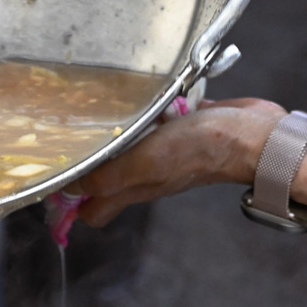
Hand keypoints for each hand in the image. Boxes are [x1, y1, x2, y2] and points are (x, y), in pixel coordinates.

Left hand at [70, 98, 286, 226]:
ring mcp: (164, 153)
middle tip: (70, 137)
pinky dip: (146, 112)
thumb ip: (107, 176)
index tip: (52, 176)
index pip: (92, 209)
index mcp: (133, 187)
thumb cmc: (204, 150)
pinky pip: (156, 123)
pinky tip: (140, 96)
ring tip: (97, 111)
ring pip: (128, 149)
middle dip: (86, 162)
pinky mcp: (182, 130)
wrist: (254, 134)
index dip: (69, 200)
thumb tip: (69, 187)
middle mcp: (145, 174)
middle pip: (105, 178)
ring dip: (114, 132)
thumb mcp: (146, 163)